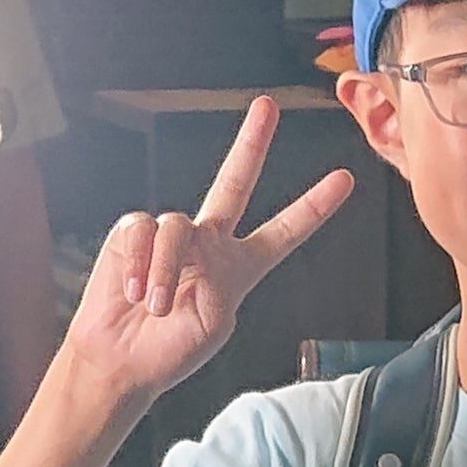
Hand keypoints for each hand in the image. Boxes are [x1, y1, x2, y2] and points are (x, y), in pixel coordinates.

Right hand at [65, 96, 354, 410]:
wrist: (123, 360)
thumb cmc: (171, 350)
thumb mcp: (213, 322)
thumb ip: (214, 277)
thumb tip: (187, 242)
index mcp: (240, 266)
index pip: (284, 232)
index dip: (313, 207)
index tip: (344, 180)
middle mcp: (209, 242)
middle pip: (235, 182)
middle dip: (251, 143)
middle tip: (268, 106)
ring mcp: (172, 234)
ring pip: (178, 226)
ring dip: (166, 271)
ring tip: (155, 306)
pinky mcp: (133, 233)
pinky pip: (142, 232)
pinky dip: (140, 264)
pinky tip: (134, 292)